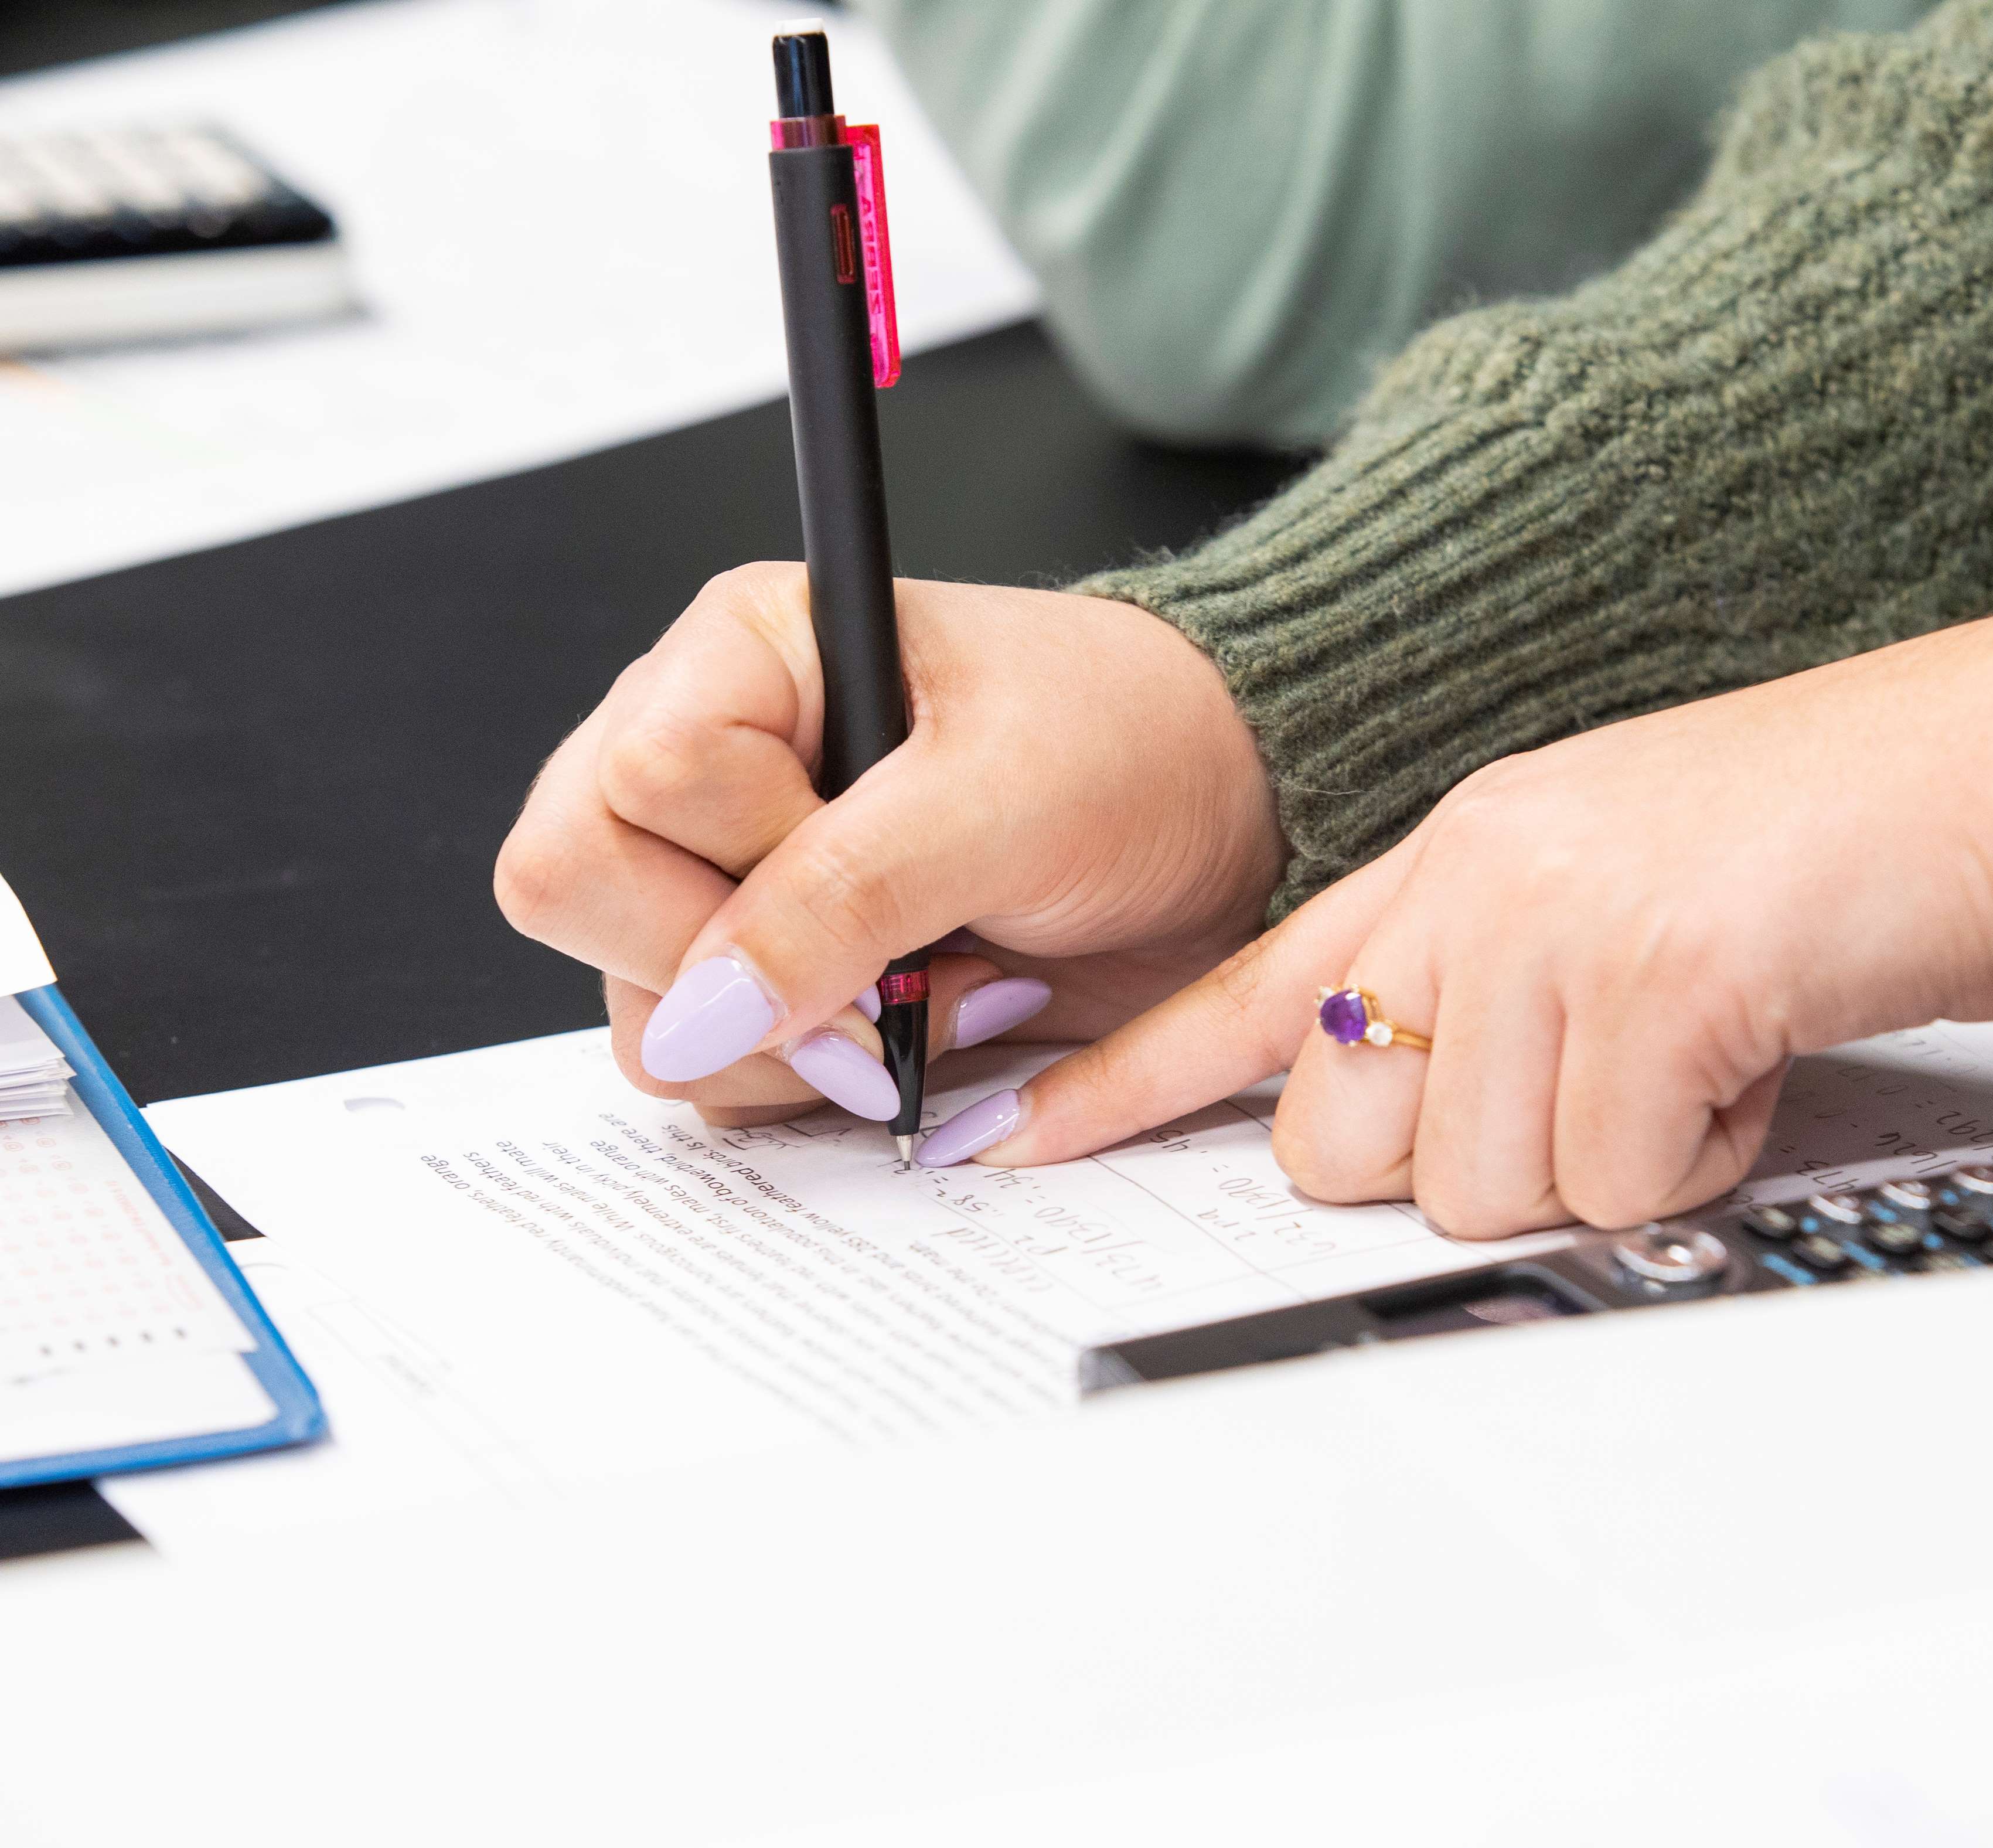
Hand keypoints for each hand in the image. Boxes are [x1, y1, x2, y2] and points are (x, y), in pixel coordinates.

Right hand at [494, 566, 1281, 1124]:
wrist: (1235, 819)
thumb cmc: (1137, 752)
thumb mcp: (1002, 803)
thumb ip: (843, 896)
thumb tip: (701, 1010)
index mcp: (744, 657)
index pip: (630, 786)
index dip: (744, 859)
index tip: (880, 866)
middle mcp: (714, 761)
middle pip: (580, 894)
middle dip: (739, 970)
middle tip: (888, 968)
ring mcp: (738, 879)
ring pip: (643, 1008)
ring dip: (796, 1040)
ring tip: (934, 985)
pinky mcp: (788, 975)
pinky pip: (717, 1067)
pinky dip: (818, 1077)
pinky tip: (924, 1022)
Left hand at [957, 599, 1992, 1233]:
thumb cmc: (1853, 836)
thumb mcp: (1635, 889)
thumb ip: (1505, 983)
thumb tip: (1437, 1125)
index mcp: (1468, 846)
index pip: (1253, 983)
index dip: (1127, 1078)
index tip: (1019, 1138)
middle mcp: (1485, 873)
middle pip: (1344, 1133)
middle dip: (1467, 1155)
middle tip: (1603, 1084)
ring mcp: (1559, 919)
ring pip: (1479, 1180)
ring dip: (1610, 1155)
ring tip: (1710, 1048)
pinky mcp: (1652, 978)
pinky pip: (1617, 1173)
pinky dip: (1704, 1148)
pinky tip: (1764, 1044)